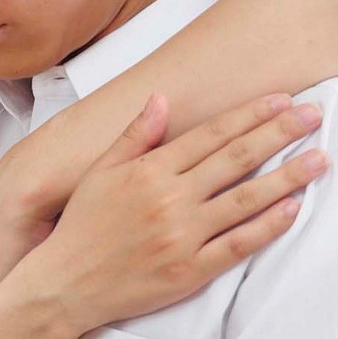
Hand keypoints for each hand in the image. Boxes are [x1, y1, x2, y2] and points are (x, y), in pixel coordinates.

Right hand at [0, 93, 326, 338]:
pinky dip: (268, 226)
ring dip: (288, 177)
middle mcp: (170, 199)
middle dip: (279, 135)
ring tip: (318, 159)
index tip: (278, 101)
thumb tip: (160, 99)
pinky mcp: (190, 270)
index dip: (248, 116)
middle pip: (236, 160)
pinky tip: (291, 209)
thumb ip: (133, 135)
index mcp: (148, 171)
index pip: (210, 136)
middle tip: (311, 116)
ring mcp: (183, 236)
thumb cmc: (82, 225)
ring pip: (246, 200)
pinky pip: (238, 245)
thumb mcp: (100, 172)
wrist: (67, 280)